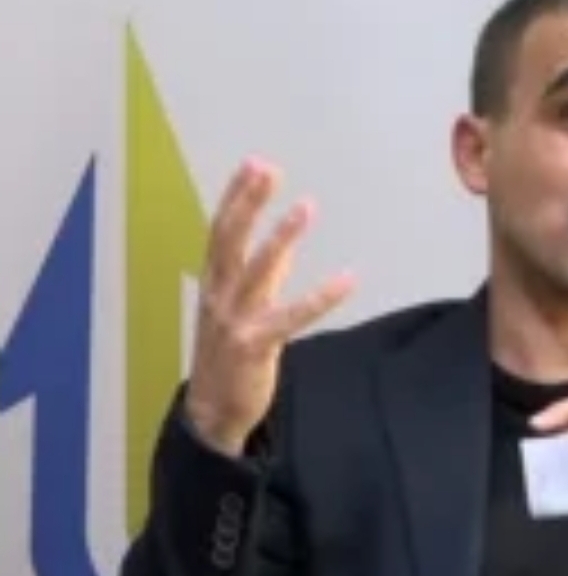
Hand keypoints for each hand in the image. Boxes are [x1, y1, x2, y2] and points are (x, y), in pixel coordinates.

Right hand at [185, 158, 354, 457]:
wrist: (213, 412)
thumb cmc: (231, 353)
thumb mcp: (244, 306)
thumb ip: (265, 274)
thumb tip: (283, 241)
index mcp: (215, 283)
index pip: (221, 231)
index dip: (236, 196)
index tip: (255, 164)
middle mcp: (219, 296)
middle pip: (230, 240)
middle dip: (247, 202)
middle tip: (267, 169)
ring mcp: (234, 321)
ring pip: (257, 271)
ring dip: (281, 237)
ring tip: (305, 207)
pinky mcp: (254, 346)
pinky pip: (291, 317)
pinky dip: (320, 297)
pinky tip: (347, 279)